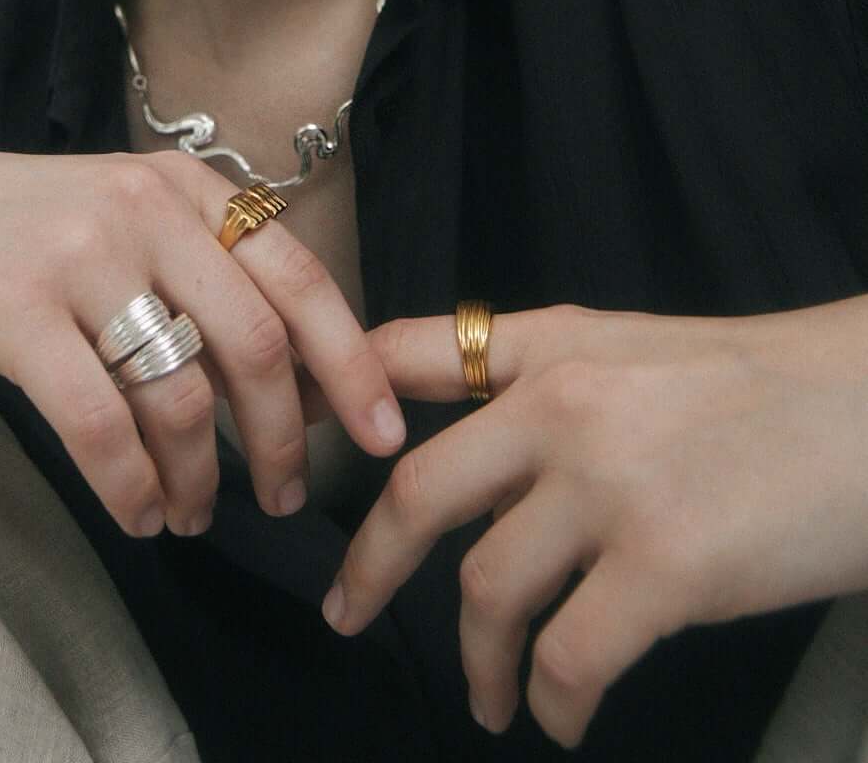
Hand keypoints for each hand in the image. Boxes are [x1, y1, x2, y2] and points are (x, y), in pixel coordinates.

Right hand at [0, 149, 406, 543]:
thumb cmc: (26, 237)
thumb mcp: (126, 222)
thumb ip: (206, 277)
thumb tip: (303, 385)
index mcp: (184, 187)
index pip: (298, 277)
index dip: (351, 361)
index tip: (385, 434)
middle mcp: (143, 207)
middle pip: (253, 343)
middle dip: (283, 439)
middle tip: (285, 499)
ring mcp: (78, 255)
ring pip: (179, 394)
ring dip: (200, 478)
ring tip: (193, 515)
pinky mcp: (15, 309)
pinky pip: (99, 422)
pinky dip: (131, 486)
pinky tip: (137, 514)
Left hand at [309, 299, 867, 747]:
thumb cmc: (768, 388)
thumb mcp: (640, 349)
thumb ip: (549, 377)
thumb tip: (479, 443)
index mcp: (553, 345)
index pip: (408, 351)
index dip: (338, 391)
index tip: (295, 439)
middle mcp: (561, 405)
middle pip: (419, 491)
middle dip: (370, 564)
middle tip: (347, 613)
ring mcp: (608, 486)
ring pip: (486, 589)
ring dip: (478, 660)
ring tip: (490, 700)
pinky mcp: (664, 567)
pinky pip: (569, 657)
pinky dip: (551, 702)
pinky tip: (560, 717)